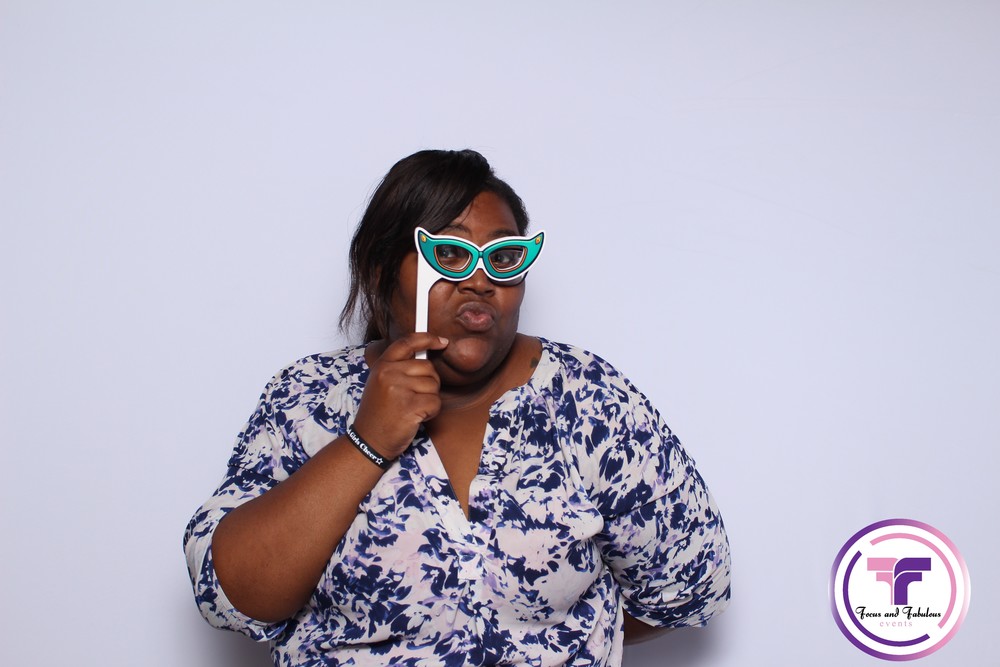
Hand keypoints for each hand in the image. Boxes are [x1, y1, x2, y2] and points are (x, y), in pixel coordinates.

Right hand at [352, 333, 448, 459]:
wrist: (369, 441)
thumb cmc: (379, 413)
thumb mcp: (380, 383)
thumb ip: (398, 367)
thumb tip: (426, 352)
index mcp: (381, 365)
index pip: (407, 342)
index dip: (427, 338)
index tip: (442, 341)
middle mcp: (388, 373)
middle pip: (428, 367)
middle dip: (428, 383)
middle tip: (413, 398)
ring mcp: (398, 389)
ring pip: (434, 385)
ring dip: (429, 399)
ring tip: (411, 408)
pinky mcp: (409, 406)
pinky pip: (435, 402)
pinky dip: (431, 412)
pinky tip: (416, 417)